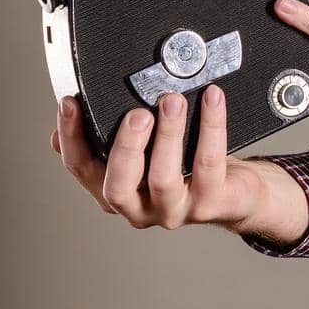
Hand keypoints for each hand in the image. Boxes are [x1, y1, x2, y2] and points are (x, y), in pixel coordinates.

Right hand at [51, 87, 306, 238]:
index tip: (71, 103)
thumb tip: (79, 109)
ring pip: (163, 179)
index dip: (71, 137)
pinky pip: (209, 163)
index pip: (82, 169)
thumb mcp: (147, 148)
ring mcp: (175, 210)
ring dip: (167, 135)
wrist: (238, 192)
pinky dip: (210, 126)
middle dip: (124, 147)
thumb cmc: (187, 164)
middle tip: (137, 114)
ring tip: (173, 101)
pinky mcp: (210, 203)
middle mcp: (140, 207)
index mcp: (117, 190)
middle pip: (118, 187)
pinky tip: (212, 98)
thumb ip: (115, 134)